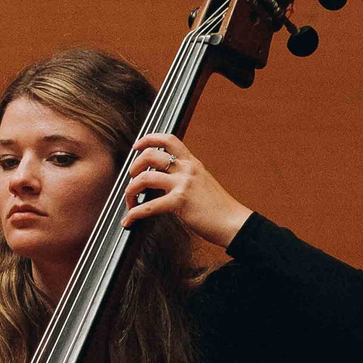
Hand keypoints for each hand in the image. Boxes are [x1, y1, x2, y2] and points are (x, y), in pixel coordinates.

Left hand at [119, 133, 251, 248]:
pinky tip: (128, 221)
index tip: (136, 146)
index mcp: (192, 163)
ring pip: (144, 178)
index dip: (148, 139)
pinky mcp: (179, 202)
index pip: (168, 139)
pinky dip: (133, 214)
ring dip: (130, 191)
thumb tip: (163, 181)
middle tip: (132, 179)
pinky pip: (148, 207)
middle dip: (134, 167)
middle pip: (150, 155)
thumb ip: (185, 177)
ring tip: (130, 202)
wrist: (233, 222)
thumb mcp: (202, 183)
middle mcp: (187, 169)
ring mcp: (183, 184)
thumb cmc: (218, 208)